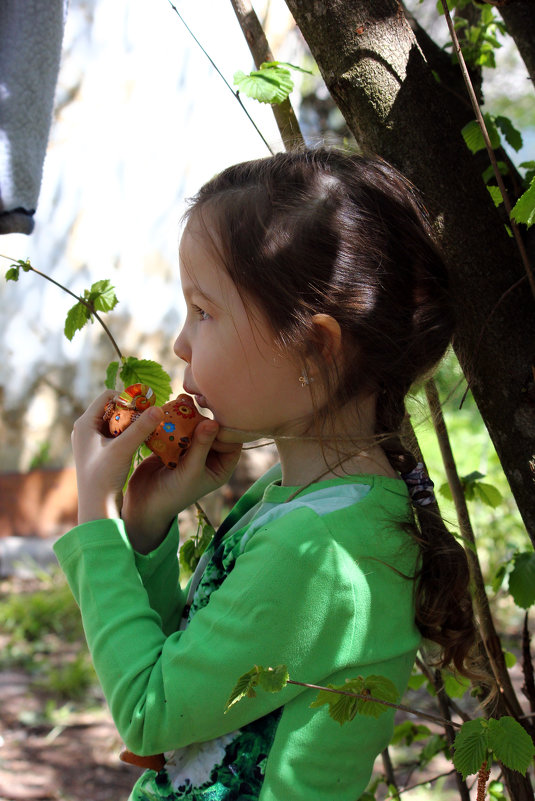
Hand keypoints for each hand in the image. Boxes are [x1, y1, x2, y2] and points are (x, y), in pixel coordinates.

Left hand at [72, 390, 164, 524]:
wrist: (96, 508)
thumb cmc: (104, 477)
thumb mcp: (123, 449)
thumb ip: (141, 428)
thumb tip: (159, 408)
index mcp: (84, 423)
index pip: (107, 396)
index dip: (127, 398)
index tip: (146, 406)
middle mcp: (85, 430)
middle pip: (112, 409)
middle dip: (132, 411)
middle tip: (150, 417)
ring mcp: (91, 442)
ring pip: (115, 423)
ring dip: (132, 423)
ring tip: (149, 428)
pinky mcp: (99, 454)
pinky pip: (116, 435)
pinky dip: (129, 435)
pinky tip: (143, 441)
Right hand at [122, 419, 241, 552]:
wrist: (143, 503)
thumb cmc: (173, 493)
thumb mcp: (191, 471)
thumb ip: (201, 446)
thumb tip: (213, 422)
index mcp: (221, 467)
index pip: (232, 442)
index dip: (225, 430)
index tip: (211, 421)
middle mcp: (210, 457)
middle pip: (214, 431)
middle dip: (205, 419)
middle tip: (196, 407)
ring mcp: (192, 450)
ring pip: (196, 426)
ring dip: (190, 416)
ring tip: (184, 402)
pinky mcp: (175, 445)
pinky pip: (180, 427)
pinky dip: (176, 418)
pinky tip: (172, 406)